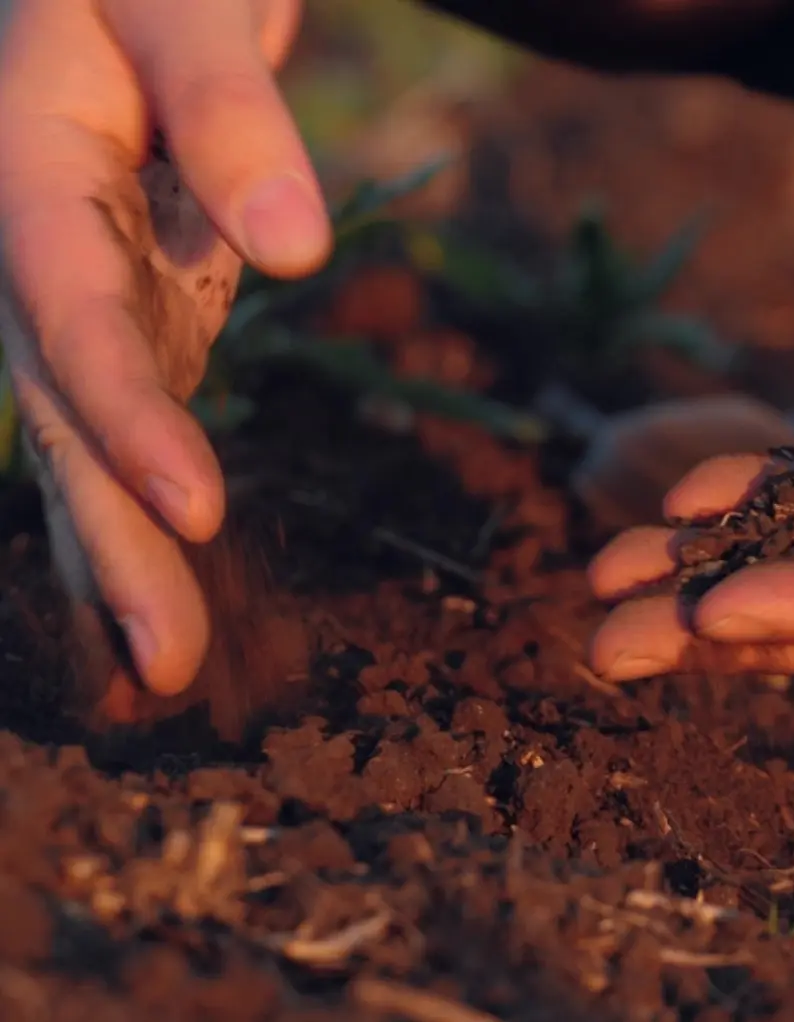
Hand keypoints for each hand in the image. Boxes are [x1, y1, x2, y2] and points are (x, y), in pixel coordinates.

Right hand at [0, 0, 330, 695]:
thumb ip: (229, 109)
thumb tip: (295, 252)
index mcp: (27, 169)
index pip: (70, 316)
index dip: (124, 417)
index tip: (194, 515)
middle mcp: (37, 246)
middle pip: (69, 411)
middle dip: (113, 539)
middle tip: (166, 668)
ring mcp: (82, 282)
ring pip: (92, 430)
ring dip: (123, 547)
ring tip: (164, 661)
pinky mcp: (134, 297)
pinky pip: (130, 409)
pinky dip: (142, 494)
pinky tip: (163, 567)